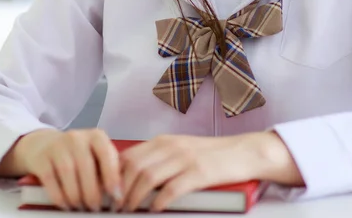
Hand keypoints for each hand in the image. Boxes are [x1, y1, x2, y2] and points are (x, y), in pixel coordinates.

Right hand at [19, 128, 121, 211]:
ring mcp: (58, 146)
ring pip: (68, 173)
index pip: (106, 154)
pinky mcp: (42, 158)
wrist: (43, 145)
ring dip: (76, 196)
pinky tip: (66, 204)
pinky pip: (51, 180)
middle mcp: (77, 137)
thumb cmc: (77, 154)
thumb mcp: (94, 154)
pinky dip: (60, 196)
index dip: (112, 176)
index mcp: (95, 136)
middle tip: (95, 208)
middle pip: (86, 166)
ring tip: (80, 207)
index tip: (115, 195)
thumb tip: (117, 193)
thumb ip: (106, 168)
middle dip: (92, 192)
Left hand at [117, 132, 300, 212]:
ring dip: (134, 197)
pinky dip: (159, 200)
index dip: (114, 175)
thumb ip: (159, 159)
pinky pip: (172, 188)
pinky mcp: (200, 172)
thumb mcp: (181, 151)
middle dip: (120, 189)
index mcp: (164, 141)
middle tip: (116, 206)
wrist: (243, 152)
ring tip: (130, 210)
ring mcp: (186, 158)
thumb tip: (131, 178)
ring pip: (148, 176)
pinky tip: (154, 209)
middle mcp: (172, 146)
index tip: (108, 193)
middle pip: (134, 166)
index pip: (129, 155)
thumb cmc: (211, 155)